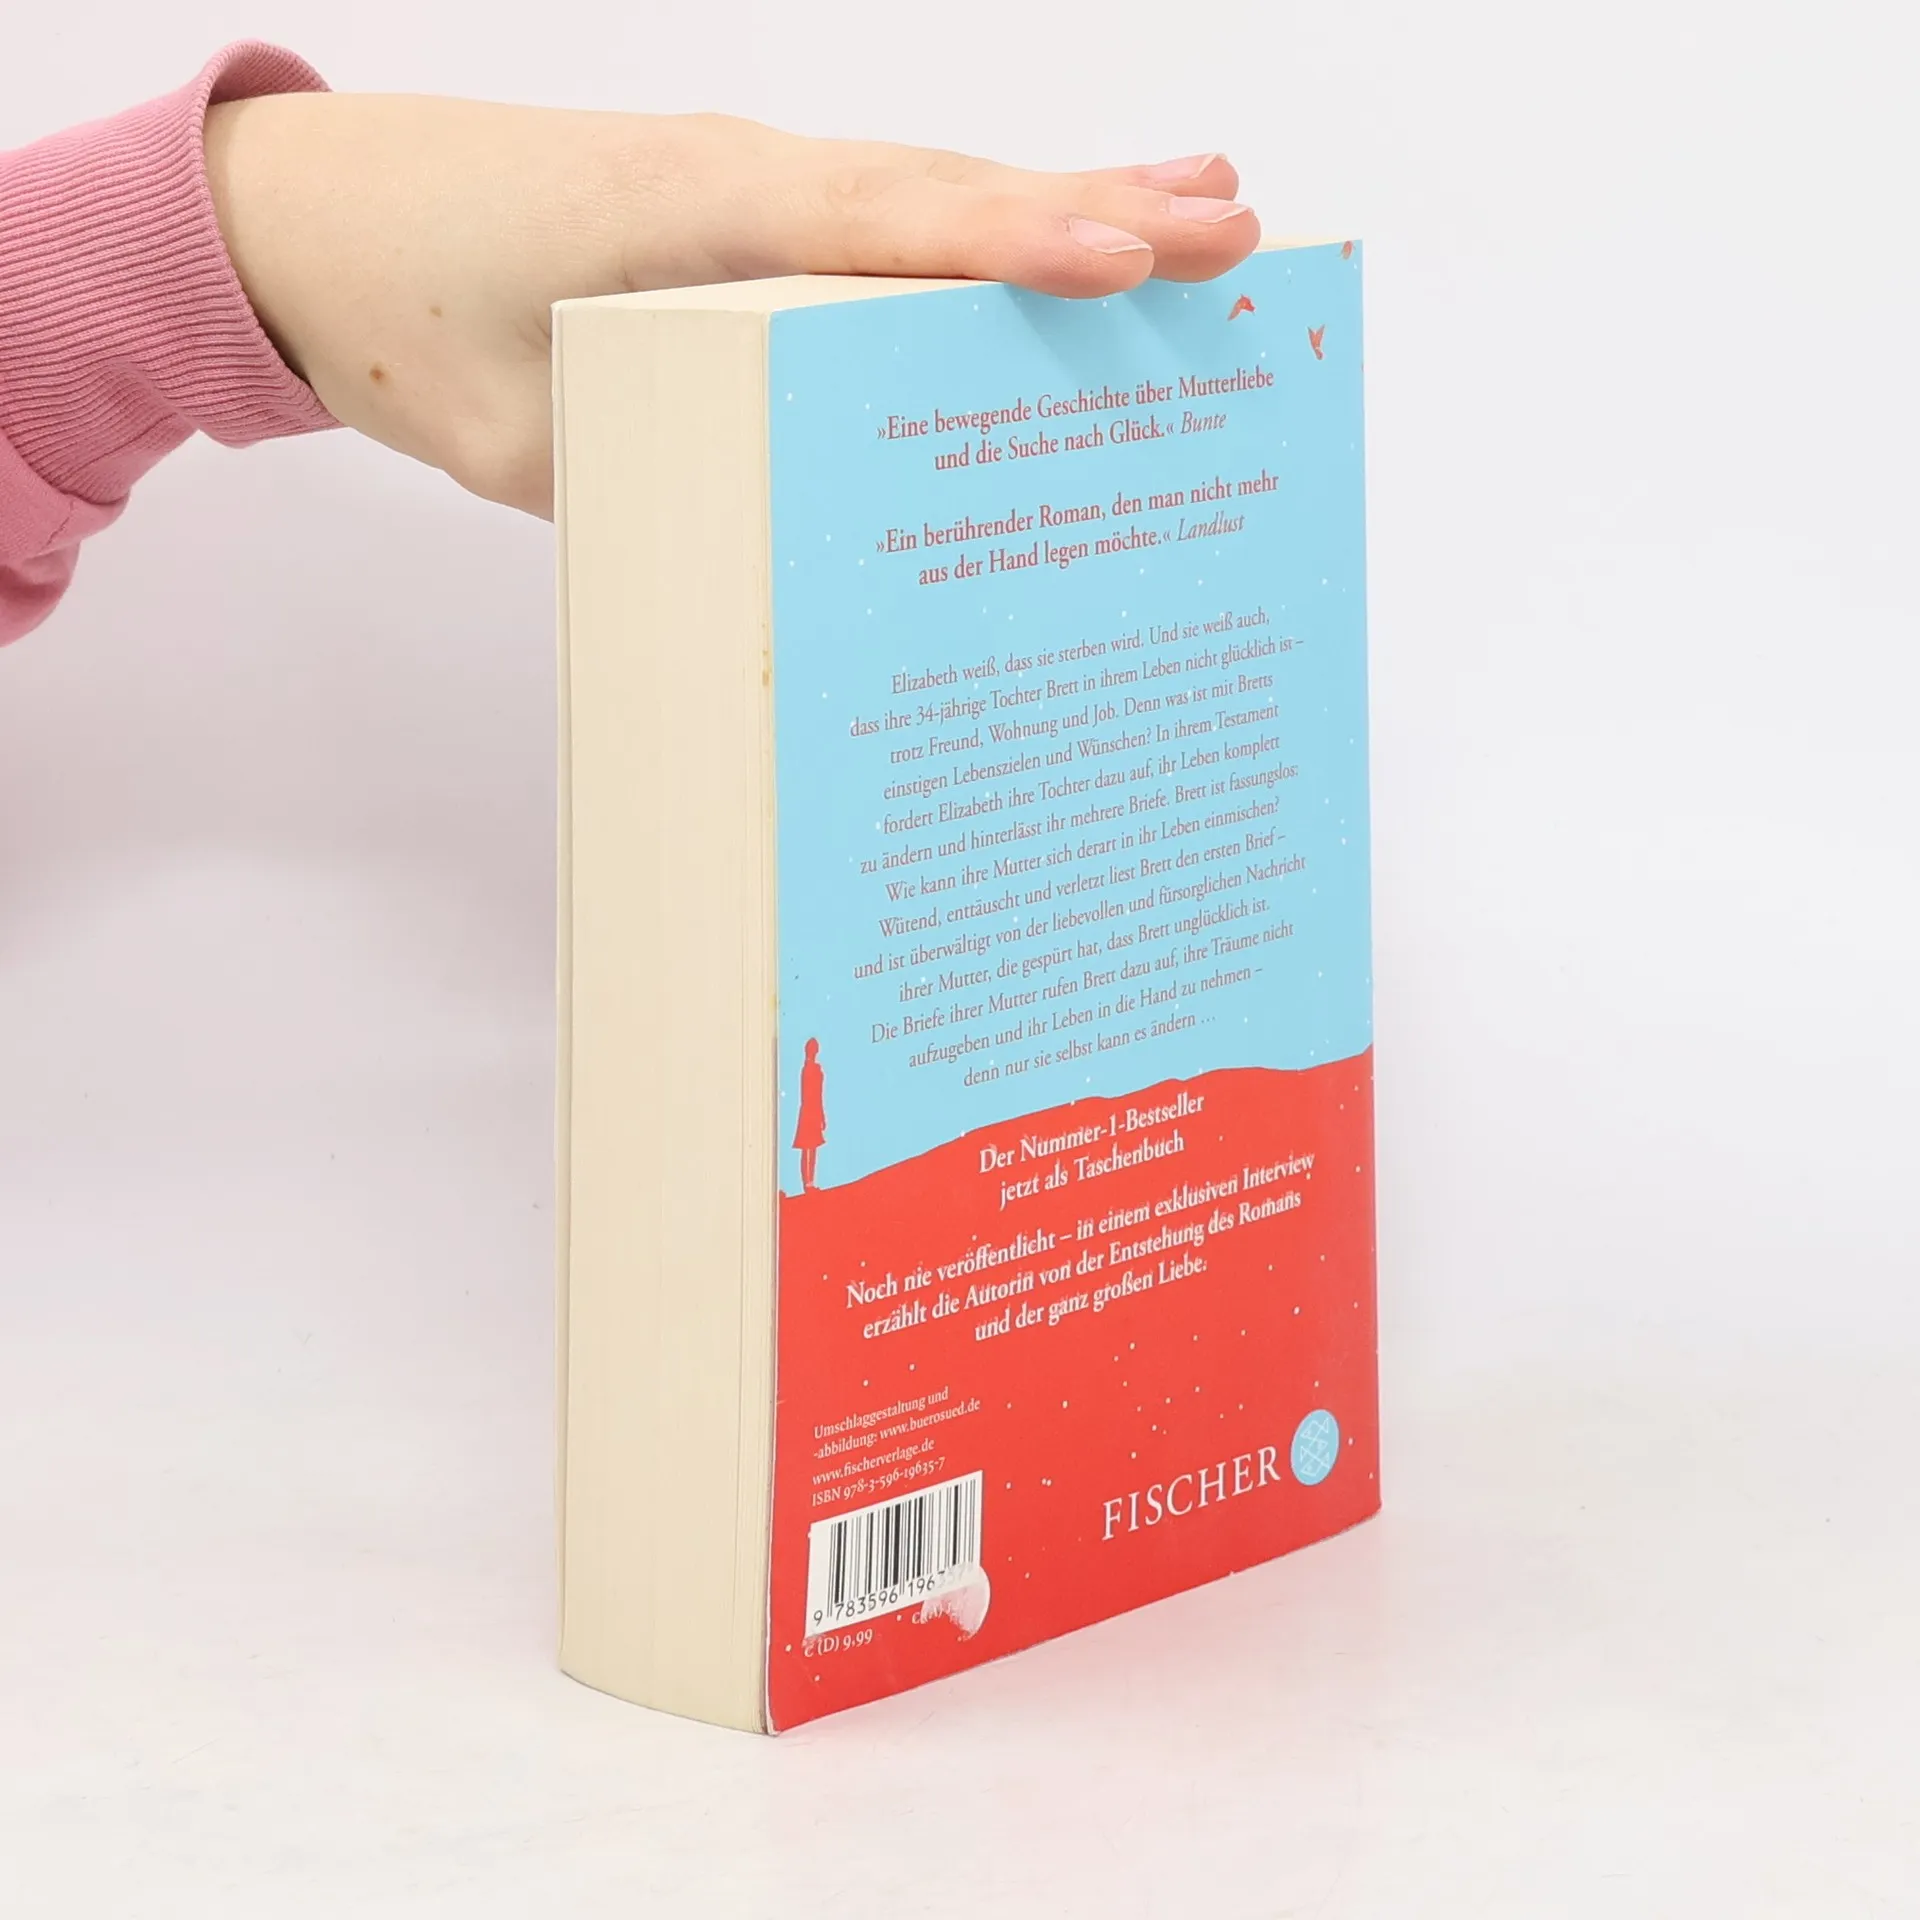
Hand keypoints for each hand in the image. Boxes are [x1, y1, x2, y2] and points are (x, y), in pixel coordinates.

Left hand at [202, 97, 1258, 516]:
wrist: (304, 221)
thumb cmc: (403, 315)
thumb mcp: (517, 437)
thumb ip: (655, 476)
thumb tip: (782, 543)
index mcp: (683, 216)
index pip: (874, 223)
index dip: (1000, 245)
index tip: (1119, 261)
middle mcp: (738, 177)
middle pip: (942, 190)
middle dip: (1094, 213)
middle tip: (1237, 233)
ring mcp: (746, 183)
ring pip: (931, 190)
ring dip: (1065, 199)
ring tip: (1204, 209)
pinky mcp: (740, 212)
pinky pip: (882, 214)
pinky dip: (980, 223)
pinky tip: (1045, 232)